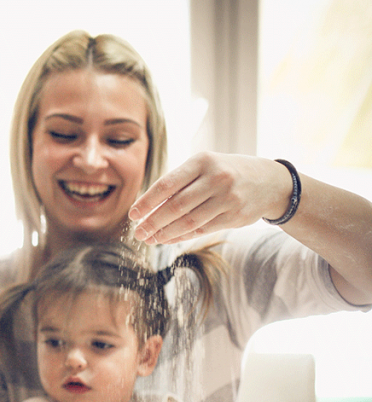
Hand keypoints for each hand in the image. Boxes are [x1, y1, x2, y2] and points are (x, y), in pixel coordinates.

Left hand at [129, 153, 293, 243]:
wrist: (269, 181)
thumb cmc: (225, 172)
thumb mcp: (204, 167)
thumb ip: (179, 183)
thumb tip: (146, 207)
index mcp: (202, 161)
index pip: (167, 184)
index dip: (147, 202)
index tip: (132, 215)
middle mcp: (216, 178)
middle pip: (176, 206)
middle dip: (153, 222)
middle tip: (138, 233)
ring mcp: (228, 198)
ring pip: (189, 221)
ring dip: (165, 233)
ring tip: (150, 239)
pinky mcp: (235, 216)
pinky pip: (202, 230)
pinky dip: (182, 236)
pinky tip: (168, 240)